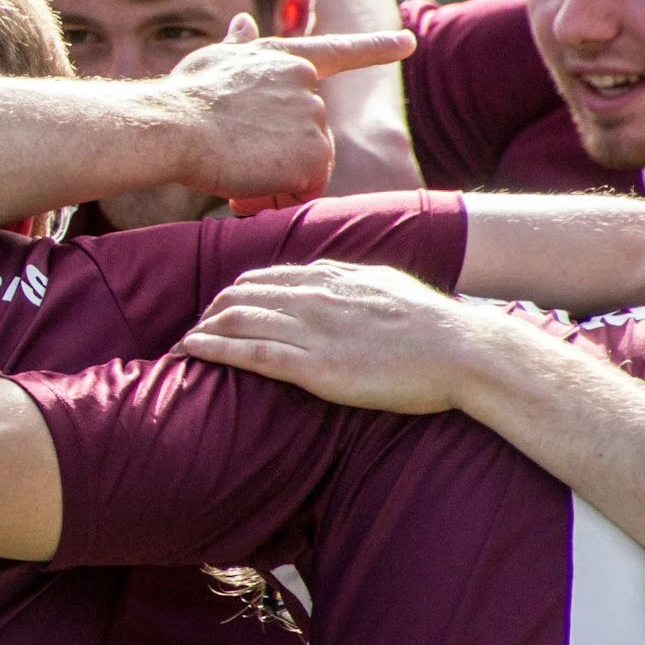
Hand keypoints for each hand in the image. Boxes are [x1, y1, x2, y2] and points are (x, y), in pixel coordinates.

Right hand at [164, 16, 414, 213]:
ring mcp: (313, 118)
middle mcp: (307, 84)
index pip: (339, 50)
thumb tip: (244, 21)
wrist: (174, 127)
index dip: (376, 46)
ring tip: (236, 176)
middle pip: (309, 133)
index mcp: (284, 58)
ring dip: (276, 180)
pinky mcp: (314, 154)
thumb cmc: (184, 98)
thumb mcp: (212, 63)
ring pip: (308, 164)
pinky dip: (280, 198)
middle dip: (280, 157)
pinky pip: (306, 189)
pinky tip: (247, 190)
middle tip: (237, 166)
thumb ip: (239, 48)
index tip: (408, 42)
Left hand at [179, 259, 497, 413]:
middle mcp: (313, 297)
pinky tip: (191, 350)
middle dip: (209, 313)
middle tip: (193, 332)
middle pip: (239, 296)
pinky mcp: (316, 366)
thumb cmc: (432, 324)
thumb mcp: (384, 285)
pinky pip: (250, 353)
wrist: (463, 350)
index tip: (217, 311)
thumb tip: (331, 280)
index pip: (263, 279)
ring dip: (202, 331)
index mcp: (331, 277)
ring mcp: (312, 331)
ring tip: (181, 346)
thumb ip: (350, 282)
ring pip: (236, 321)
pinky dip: (213, 349)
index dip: (233, 295)